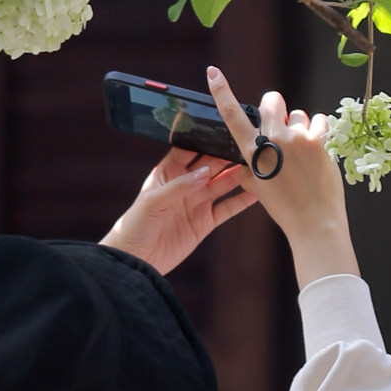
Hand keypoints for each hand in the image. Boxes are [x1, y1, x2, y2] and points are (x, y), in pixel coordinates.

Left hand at [98, 147, 255, 274]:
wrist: (135, 261)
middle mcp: (185, 184)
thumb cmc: (135, 225)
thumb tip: (204, 173)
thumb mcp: (153, 201)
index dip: (204, 139)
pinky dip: (241, 201)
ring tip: (255, 165)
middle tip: (245, 145)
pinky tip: (254, 192)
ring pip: (222, 184)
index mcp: (168, 172)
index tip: (222, 129)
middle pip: (210, 164)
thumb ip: (179, 186)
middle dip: (226, 155)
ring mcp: (196, 203)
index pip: (189, 149)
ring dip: (237, 175)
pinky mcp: (205, 223)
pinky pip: (226, 208)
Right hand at [208, 66, 359, 287]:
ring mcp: (297, 138)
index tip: (213, 72)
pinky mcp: (319, 141)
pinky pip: (319, 120)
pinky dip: (318, 129)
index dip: (221, 91)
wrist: (314, 223)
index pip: (232, 115)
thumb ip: (250, 166)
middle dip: (275, 107)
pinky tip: (317, 146)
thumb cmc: (285, 208)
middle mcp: (273, 139)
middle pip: (272, 100)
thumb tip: (250, 156)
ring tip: (302, 150)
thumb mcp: (258, 187)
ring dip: (299, 125)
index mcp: (253, 151)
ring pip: (298, 113)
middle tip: (281, 125)